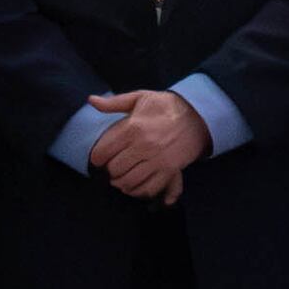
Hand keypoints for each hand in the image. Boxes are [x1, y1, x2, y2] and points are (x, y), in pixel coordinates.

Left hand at [90, 91, 209, 203]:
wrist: (197, 116)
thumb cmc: (165, 106)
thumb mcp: (140, 98)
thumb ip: (114, 103)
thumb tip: (91, 100)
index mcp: (133, 127)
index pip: (103, 152)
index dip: (97, 157)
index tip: (99, 158)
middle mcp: (143, 146)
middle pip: (114, 169)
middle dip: (110, 170)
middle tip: (112, 167)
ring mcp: (157, 160)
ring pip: (129, 181)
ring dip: (121, 182)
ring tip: (121, 177)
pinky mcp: (169, 170)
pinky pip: (148, 188)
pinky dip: (137, 190)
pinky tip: (134, 184)